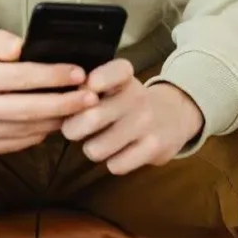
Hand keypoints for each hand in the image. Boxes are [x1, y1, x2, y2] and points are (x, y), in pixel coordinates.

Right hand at [0, 23, 98, 156]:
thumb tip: (24, 48)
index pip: (20, 78)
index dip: (53, 76)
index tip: (79, 73)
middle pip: (28, 110)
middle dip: (65, 104)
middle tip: (92, 97)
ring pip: (25, 130)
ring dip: (56, 120)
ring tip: (80, 109)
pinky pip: (16, 143)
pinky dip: (39, 133)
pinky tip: (54, 120)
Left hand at [60, 59, 204, 173]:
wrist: (173, 116)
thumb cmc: (129, 102)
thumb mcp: (115, 86)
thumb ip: (88, 90)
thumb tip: (64, 106)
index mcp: (125, 77)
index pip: (114, 72)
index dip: (98, 79)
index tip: (89, 87)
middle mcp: (138, 97)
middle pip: (91, 118)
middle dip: (72, 128)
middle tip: (73, 130)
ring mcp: (146, 123)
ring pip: (97, 148)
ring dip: (91, 149)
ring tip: (98, 142)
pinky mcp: (154, 147)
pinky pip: (116, 165)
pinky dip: (112, 162)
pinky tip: (118, 153)